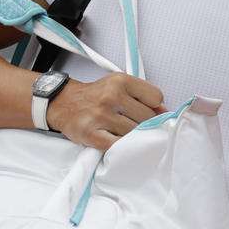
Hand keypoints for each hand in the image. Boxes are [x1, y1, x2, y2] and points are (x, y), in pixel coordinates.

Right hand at [46, 73, 165, 150]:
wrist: (63, 103)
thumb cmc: (95, 96)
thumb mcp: (119, 85)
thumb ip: (142, 95)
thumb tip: (165, 112)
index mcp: (121, 81)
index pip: (156, 98)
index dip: (154, 107)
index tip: (146, 112)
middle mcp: (111, 96)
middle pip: (147, 118)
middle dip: (144, 124)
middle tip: (133, 125)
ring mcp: (101, 116)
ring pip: (135, 134)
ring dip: (133, 137)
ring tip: (124, 133)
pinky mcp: (92, 134)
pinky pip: (118, 146)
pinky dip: (122, 147)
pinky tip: (118, 143)